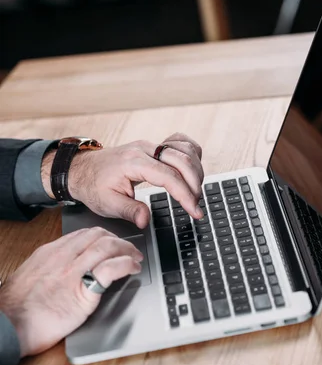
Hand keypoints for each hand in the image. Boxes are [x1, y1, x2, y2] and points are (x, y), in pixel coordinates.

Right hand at [0, 227, 142, 356]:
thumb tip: (63, 274)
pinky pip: (109, 268)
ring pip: (107, 246)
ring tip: (135, 258)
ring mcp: (72, 273)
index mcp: (49, 253)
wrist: (7, 327)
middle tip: (128, 251)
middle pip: (98, 235)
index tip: (112, 244)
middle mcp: (62, 257)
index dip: (103, 237)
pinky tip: (132, 269)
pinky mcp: (81, 292)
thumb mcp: (31, 278)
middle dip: (118, 240)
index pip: (83, 234)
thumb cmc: (16, 310)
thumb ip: (49, 270)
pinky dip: (126, 264)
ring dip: (127, 250)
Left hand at [41, 133, 203, 228]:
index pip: (169, 177)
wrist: (82, 169)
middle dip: (195, 184)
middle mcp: (144, 149)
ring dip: (196, 169)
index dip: (186, 196)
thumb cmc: (93, 185)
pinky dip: (192, 155)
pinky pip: (180, 143)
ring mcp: (150, 145)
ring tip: (195, 191)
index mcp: (133, 162)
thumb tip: (144, 220)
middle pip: (183, 160)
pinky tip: (193, 170)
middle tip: (196, 205)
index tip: (195, 211)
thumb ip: (129, 211)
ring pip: (185, 149)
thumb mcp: (107, 203)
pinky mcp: (153, 146)